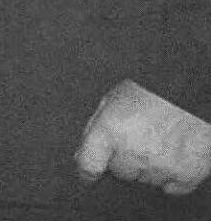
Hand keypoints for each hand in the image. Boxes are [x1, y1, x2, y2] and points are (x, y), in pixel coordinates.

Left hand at [75, 79, 210, 195]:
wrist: (193, 93)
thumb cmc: (156, 90)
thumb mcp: (115, 97)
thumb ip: (97, 125)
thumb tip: (83, 149)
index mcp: (110, 129)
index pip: (89, 165)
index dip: (87, 170)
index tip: (88, 174)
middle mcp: (132, 152)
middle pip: (119, 171)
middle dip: (123, 159)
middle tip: (136, 138)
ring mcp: (159, 166)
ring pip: (144, 179)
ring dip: (147, 165)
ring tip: (158, 140)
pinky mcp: (185, 176)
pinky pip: (170, 186)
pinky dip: (170, 175)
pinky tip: (173, 154)